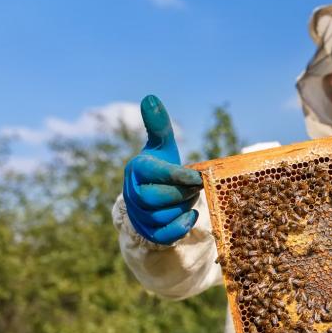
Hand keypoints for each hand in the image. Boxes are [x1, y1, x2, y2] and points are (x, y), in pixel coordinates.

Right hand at [123, 95, 202, 244]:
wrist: (150, 201)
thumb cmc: (160, 170)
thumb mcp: (161, 148)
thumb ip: (159, 126)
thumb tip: (150, 97)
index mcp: (137, 170)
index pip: (157, 174)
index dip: (179, 176)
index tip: (198, 175)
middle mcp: (134, 194)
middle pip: (162, 197)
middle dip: (184, 193)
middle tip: (194, 186)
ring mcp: (140, 215)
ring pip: (166, 215)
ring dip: (184, 207)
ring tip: (188, 198)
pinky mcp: (150, 233)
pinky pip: (167, 234)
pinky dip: (181, 226)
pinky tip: (191, 216)